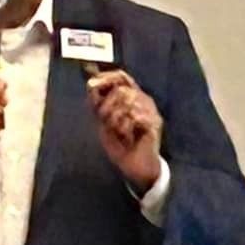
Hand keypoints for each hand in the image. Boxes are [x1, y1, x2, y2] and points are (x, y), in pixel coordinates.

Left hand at [87, 69, 162, 190]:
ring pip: (127, 103)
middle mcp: (144, 100)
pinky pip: (134, 117)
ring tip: (119, 133)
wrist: (135, 167)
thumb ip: (98, 104)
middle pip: (121, 90)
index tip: (90, 85)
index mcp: (132, 97)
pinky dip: (125, 129)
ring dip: (116, 120)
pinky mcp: (154, 123)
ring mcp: (151, 111)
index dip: (106, 77)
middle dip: (107, 107)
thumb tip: (90, 85)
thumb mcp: (103, 122)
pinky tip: (127, 138)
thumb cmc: (120, 144)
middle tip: (106, 122)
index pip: (122, 77)